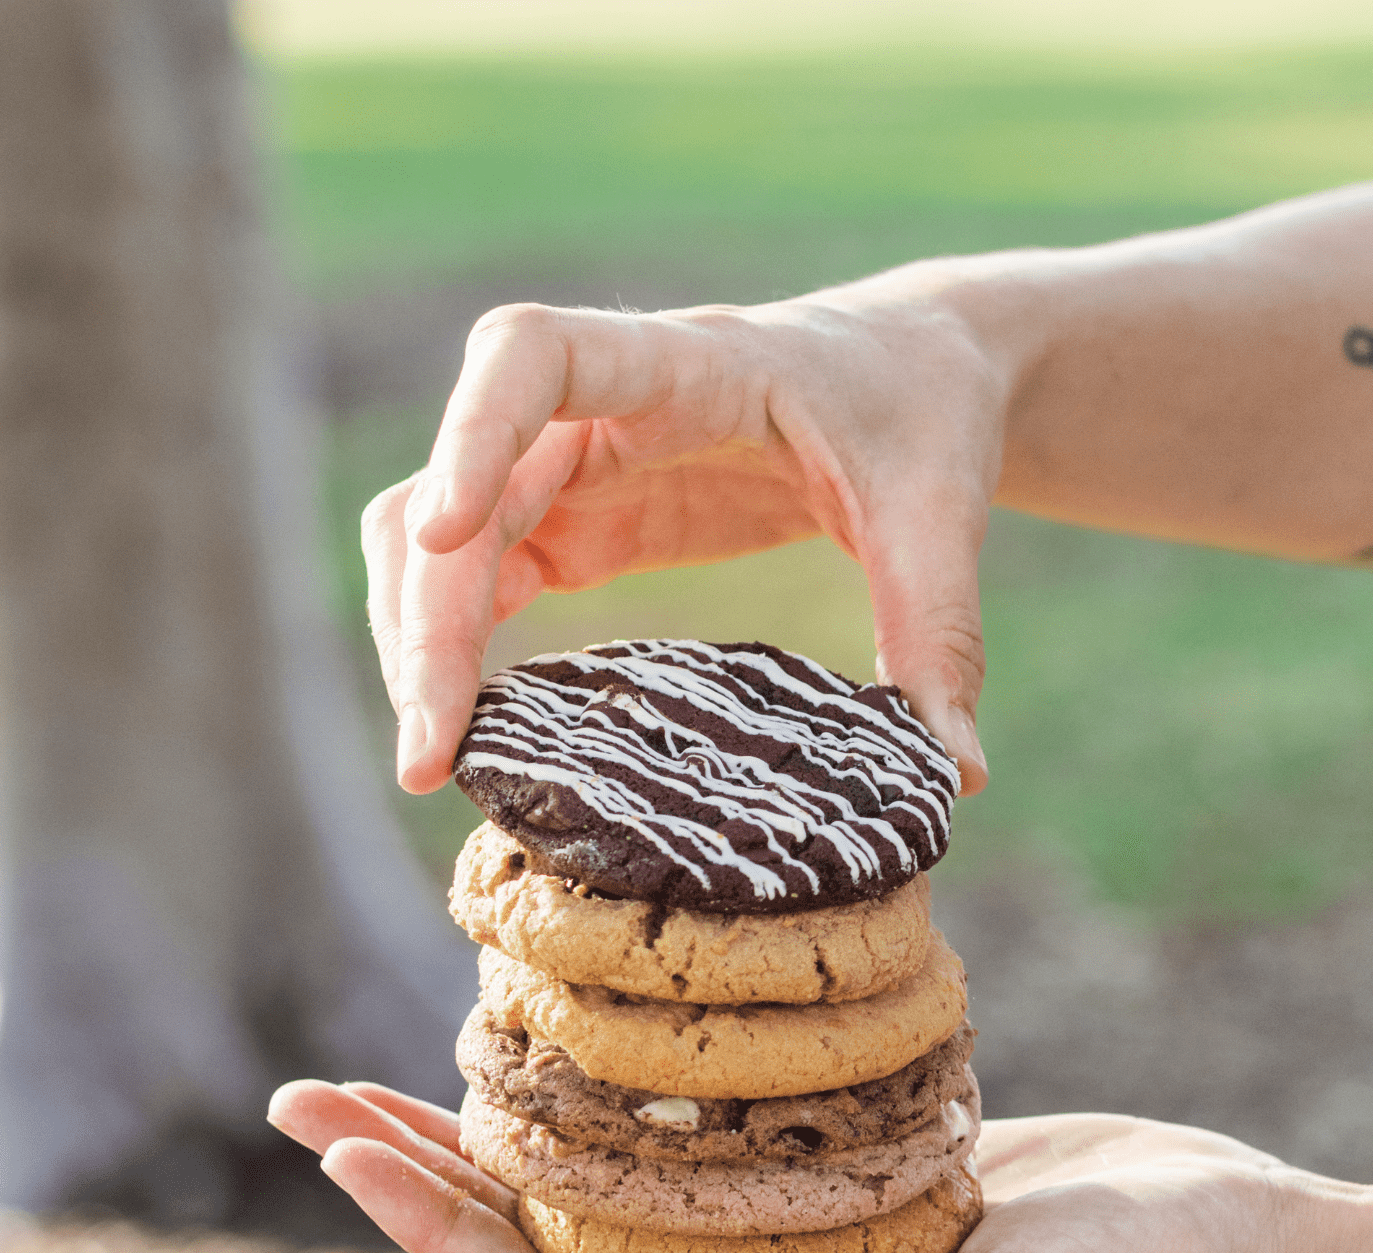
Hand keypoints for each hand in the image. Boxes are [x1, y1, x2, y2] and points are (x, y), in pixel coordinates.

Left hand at [266, 1080, 1281, 1252]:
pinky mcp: (821, 1154)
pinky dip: (604, 1078)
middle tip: (304, 1099)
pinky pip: (678, 1120)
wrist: (1203, 1238)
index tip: (345, 1151)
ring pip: (590, 1177)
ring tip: (391, 1063)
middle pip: (536, 1238)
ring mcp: (773, 1223)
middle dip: (416, 1173)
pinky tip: (568, 1020)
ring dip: (487, 1124)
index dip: (435, 1238)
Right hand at [362, 266, 1017, 797]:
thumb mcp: (941, 512)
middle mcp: (604, 407)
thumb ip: (943, 632)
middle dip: (425, 612)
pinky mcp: (586, 521)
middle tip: (429, 754)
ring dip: (417, 636)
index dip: (473, 430)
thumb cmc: (923, 410)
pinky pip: (484, 575)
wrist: (912, 371)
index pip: (536, 354)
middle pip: (458, 486)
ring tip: (431, 760)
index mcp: (687, 366)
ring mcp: (580, 467)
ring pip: (440, 536)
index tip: (446, 533)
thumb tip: (955, 777)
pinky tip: (469, 730)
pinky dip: (455, 644)